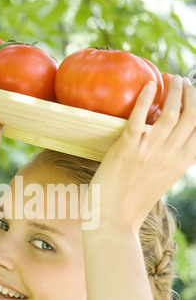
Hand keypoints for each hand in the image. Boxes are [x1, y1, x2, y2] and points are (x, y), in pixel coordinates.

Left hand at [88, 76, 195, 232]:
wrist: (113, 220)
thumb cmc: (133, 203)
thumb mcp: (161, 181)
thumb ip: (169, 162)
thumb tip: (169, 146)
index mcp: (180, 164)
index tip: (194, 94)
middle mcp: (169, 156)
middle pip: (190, 116)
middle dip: (190, 94)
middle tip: (182, 81)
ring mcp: (149, 152)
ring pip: (170, 113)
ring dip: (173, 91)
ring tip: (170, 79)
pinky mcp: (126, 150)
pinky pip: (139, 118)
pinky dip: (146, 99)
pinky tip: (149, 85)